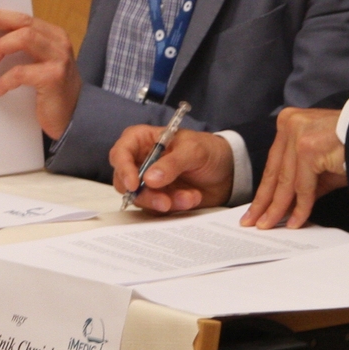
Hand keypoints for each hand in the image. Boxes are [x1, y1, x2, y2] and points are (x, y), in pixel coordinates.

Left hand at [0, 6, 80, 139]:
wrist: (74, 117)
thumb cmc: (51, 90)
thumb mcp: (39, 64)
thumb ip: (23, 50)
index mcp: (54, 35)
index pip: (24, 18)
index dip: (0, 14)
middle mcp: (59, 42)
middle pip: (24, 23)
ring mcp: (58, 59)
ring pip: (25, 38)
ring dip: (1, 47)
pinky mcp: (53, 78)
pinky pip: (21, 72)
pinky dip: (5, 80)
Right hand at [109, 125, 231, 213]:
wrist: (228, 171)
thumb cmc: (207, 150)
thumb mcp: (193, 150)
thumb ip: (172, 163)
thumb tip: (149, 180)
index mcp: (143, 140)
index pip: (121, 153)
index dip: (123, 169)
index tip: (134, 184)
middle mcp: (141, 162)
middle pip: (125, 182)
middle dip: (145, 195)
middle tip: (164, 202)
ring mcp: (149, 183)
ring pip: (141, 199)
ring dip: (164, 202)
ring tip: (189, 197)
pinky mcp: (159, 198)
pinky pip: (157, 209)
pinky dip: (175, 206)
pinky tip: (192, 198)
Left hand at [244, 107, 346, 229]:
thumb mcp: (320, 164)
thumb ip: (303, 181)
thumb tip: (287, 205)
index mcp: (288, 122)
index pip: (274, 163)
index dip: (264, 189)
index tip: (256, 208)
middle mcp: (289, 124)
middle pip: (275, 172)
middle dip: (264, 201)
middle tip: (254, 221)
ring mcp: (298, 134)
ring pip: (286, 181)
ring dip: (278, 208)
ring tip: (270, 225)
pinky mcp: (308, 148)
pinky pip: (303, 186)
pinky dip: (301, 207)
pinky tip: (296, 221)